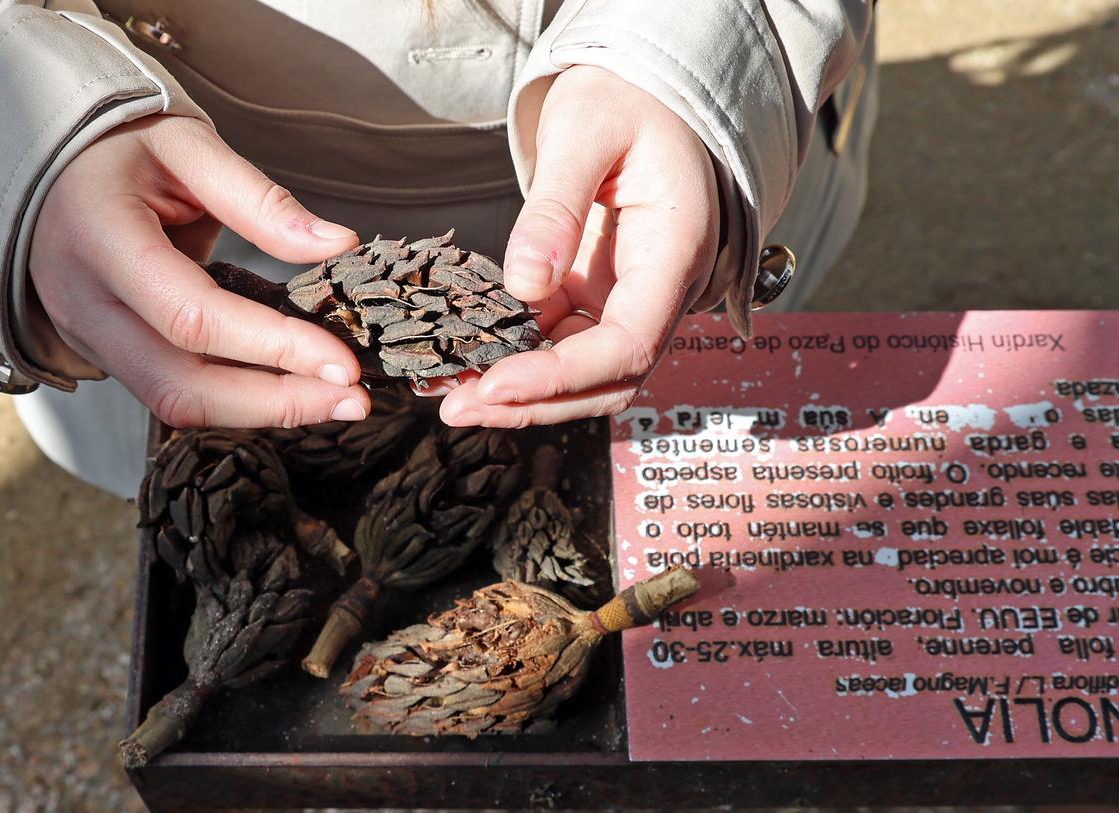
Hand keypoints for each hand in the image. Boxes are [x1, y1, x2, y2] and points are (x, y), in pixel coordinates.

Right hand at [29, 115, 370, 427]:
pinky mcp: (108, 355)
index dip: (274, 347)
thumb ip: (260, 198)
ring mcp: (89, 337)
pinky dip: (239, 399)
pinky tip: (294, 391)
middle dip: (275, 403)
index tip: (344, 362)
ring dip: (262, 412)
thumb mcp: (188, 148)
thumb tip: (339, 243)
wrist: (48, 167)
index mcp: (98, 239)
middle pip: (180, 384)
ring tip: (336, 404)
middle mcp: (83, 302)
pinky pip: (174, 393)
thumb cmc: (121, 148)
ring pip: (175, 403)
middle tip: (355, 401)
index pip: (192, 318)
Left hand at [439, 66, 719, 426]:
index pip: (628, 345)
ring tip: (448, 394)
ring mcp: (625, 300)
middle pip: (606, 380)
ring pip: (581, 375)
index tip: (496, 384)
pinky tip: (461, 360)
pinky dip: (510, 358)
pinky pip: (555, 344)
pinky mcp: (592, 297)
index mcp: (672, 255)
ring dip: (519, 392)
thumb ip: (556, 206)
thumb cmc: (624, 100)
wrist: (643, 96)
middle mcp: (657, 293)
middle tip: (456, 408)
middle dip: (534, 404)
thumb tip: (524, 284)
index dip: (563, 377)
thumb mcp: (585, 130)